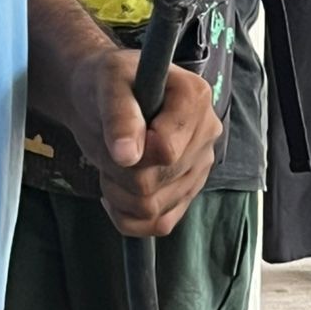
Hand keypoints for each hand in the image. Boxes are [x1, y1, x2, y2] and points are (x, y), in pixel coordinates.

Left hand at [67, 47, 221, 236]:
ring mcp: (199, 170)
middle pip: (156, 182)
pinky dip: (128, 217)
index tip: (119, 131)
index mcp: (195, 99)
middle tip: (109, 146)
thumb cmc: (108, 84)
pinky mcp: (187, 195)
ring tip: (112, 164)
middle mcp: (206, 136)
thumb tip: (126, 155)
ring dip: (119, 193)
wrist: (104, 100)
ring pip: (153, 209)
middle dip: (120, 170)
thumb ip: (119, 115)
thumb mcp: (108, 85)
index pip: (166, 152)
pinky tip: (117, 193)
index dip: (133, 150)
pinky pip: (159, 225)